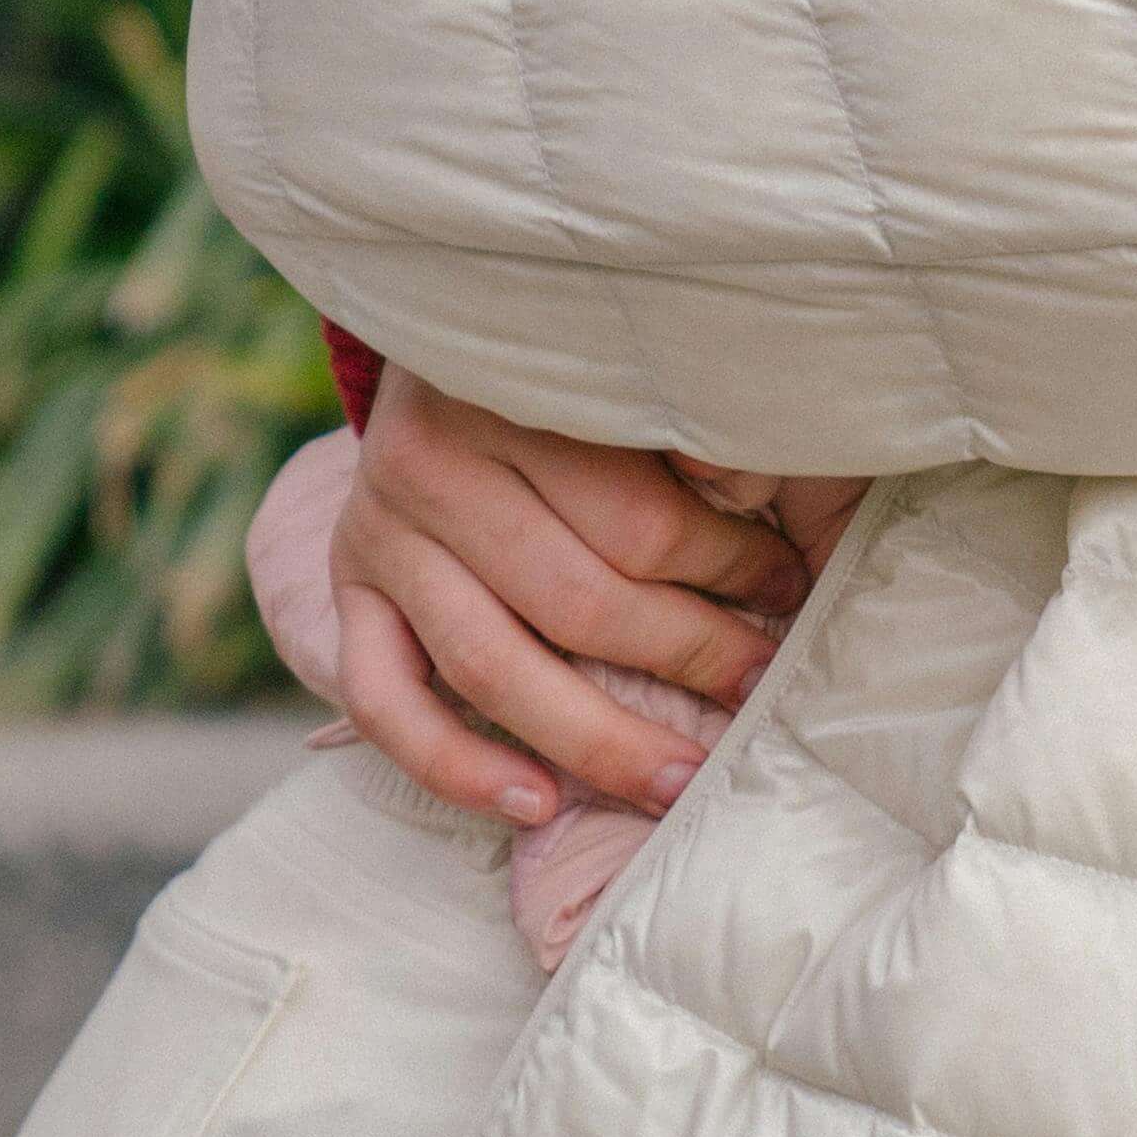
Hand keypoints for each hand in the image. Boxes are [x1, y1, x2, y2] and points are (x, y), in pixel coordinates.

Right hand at [322, 368, 814, 825]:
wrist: (443, 334)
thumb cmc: (570, 363)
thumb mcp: (626, 365)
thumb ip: (688, 433)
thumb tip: (785, 510)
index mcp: (513, 398)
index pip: (639, 522)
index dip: (730, 567)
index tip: (791, 589)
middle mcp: (432, 465)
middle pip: (574, 601)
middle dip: (685, 656)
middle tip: (757, 692)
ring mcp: (380, 533)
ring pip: (491, 666)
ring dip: (594, 740)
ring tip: (675, 782)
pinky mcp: (345, 590)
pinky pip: (384, 702)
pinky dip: (456, 764)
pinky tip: (535, 803)